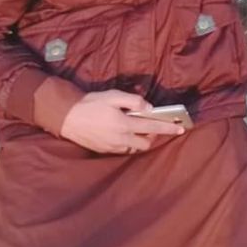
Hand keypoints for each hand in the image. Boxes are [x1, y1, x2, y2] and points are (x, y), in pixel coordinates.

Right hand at [60, 90, 184, 154]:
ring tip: (138, 129)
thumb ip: (133, 101)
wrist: (67, 117)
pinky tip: (124, 134)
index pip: (152, 128)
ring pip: (134, 148)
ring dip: (140, 140)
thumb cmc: (90, 104)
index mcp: (124, 124)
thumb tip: (149, 108)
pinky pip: (123, 150)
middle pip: (146, 143)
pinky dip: (129, 143)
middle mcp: (121, 139)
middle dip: (153, 136)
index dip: (168, 128)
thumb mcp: (113, 96)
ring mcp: (113, 147)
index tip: (180, 129)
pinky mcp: (105, 150)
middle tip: (153, 126)